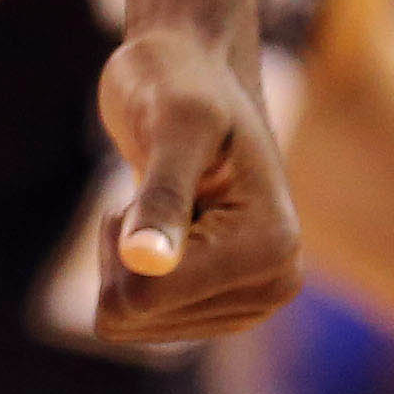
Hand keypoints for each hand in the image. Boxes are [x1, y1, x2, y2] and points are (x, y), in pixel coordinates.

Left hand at [95, 21, 300, 345]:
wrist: (191, 73)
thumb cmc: (181, 82)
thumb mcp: (174, 123)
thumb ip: (163, 194)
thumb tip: (147, 264)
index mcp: (272, 249)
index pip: (146, 294)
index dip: (123, 235)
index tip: (158, 174)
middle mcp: (270, 287)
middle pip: (134, 313)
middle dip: (122, 250)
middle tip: (157, 182)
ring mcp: (245, 303)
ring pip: (129, 320)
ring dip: (124, 257)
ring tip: (164, 199)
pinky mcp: (217, 310)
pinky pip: (132, 319)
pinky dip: (129, 268)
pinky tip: (166, 224)